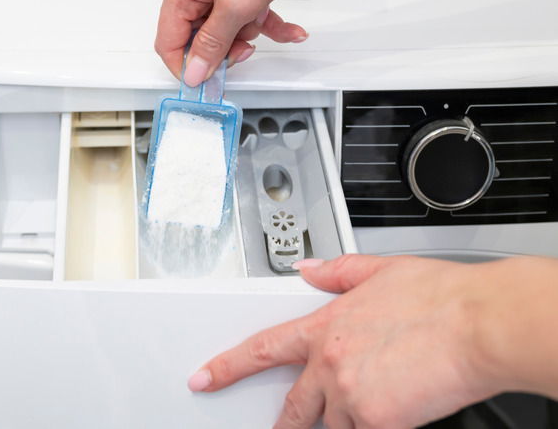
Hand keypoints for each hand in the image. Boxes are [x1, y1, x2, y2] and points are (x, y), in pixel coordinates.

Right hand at [155, 0, 307, 86]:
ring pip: (229, 30)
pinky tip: (291, 31)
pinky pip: (252, 16)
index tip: (204, 83)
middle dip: (224, 51)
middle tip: (241, 54)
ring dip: (251, 38)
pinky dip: (273, 27)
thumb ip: (213, 43)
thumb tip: (194, 72)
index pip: (168, 43)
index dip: (185, 67)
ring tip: (263, 31)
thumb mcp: (236, 5)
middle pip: (200, 39)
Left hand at [186, 254, 506, 428]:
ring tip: (375, 401)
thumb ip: (336, 272)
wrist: (478, 325)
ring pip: (334, 423)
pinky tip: (396, 408)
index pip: (262, 350)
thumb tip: (308, 270)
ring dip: (347, 417)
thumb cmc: (439, 298)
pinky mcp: (375, 420)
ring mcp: (349, 395)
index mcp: (325, 326)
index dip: (228, 366)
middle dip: (287, 421)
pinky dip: (375, 425)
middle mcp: (330, 363)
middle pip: (293, 405)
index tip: (206, 377)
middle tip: (282, 428)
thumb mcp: (379, 270)